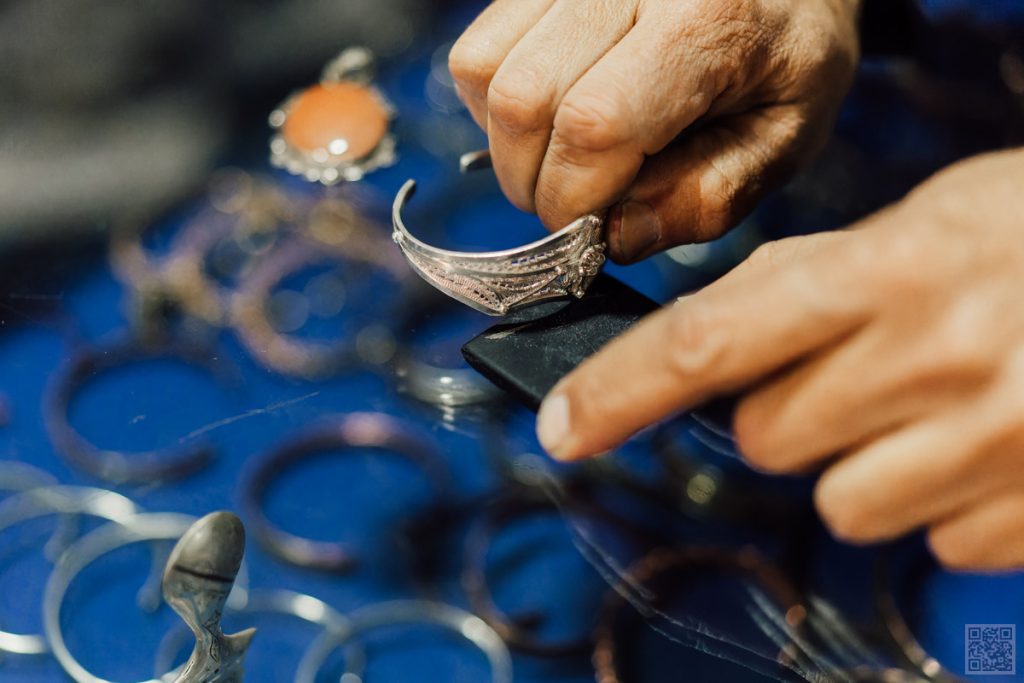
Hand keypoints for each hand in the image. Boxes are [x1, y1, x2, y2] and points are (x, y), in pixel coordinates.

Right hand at [448, 0, 860, 261]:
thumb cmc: (788, 62)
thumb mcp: (783, 142)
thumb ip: (707, 197)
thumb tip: (612, 237)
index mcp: (707, 20)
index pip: (594, 123)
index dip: (576, 199)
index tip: (592, 228)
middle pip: (522, 100)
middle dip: (535, 181)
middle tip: (578, 200)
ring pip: (484, 73)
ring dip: (509, 143)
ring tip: (567, 155)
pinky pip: (477, 53)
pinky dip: (496, 105)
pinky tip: (551, 113)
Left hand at [536, 148, 1023, 569]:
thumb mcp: (926, 226)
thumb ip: (816, 287)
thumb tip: (721, 351)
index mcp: (887, 270)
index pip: (708, 341)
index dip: (619, 390)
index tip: (562, 426)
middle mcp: (931, 358)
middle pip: (766, 438)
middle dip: (792, 412)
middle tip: (863, 368)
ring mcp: (990, 444)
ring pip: (842, 501)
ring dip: (868, 461)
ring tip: (940, 401)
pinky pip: (928, 537)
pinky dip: (942, 498)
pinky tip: (991, 442)